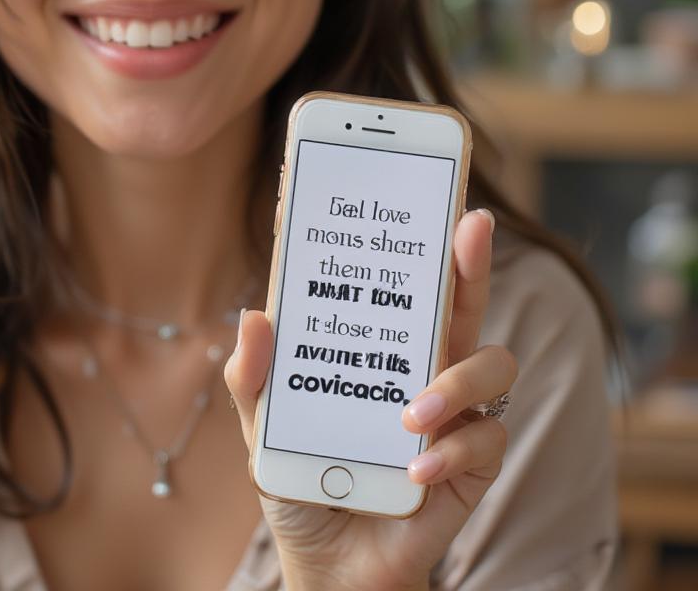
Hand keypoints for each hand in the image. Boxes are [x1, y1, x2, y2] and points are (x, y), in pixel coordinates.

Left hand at [224, 208, 516, 590]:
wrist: (328, 563)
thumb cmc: (302, 480)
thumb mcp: (262, 425)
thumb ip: (252, 377)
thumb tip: (253, 316)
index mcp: (378, 348)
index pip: (402, 283)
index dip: (415, 238)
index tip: (415, 191)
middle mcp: (424, 368)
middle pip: (461, 301)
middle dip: (470, 259)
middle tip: (470, 223)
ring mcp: (455, 413)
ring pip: (493, 365)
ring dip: (456, 382)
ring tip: (410, 412)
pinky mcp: (474, 462)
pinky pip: (487, 440)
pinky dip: (450, 451)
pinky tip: (412, 469)